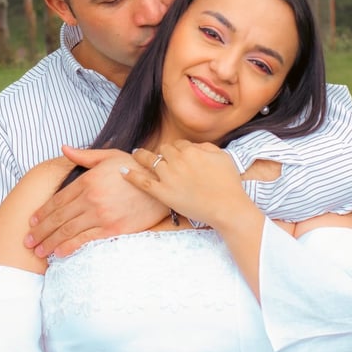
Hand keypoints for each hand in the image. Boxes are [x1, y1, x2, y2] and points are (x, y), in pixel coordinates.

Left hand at [25, 147, 168, 257]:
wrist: (162, 184)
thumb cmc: (135, 168)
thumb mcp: (109, 156)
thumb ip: (84, 155)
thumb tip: (63, 148)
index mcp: (88, 181)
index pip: (58, 200)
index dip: (43, 212)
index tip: (32, 221)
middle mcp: (91, 199)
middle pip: (58, 218)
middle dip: (40, 231)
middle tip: (28, 241)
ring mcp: (101, 216)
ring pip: (68, 231)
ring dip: (50, 242)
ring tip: (38, 251)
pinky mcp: (113, 229)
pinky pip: (86, 240)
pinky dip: (70, 248)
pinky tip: (59, 253)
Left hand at [124, 141, 248, 230]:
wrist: (227, 207)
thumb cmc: (229, 183)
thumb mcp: (222, 156)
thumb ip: (206, 147)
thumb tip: (193, 146)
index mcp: (191, 151)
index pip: (179, 144)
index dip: (178, 149)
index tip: (178, 155)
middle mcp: (177, 161)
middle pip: (164, 150)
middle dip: (163, 153)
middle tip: (161, 158)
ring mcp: (168, 177)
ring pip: (151, 161)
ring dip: (142, 157)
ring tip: (136, 155)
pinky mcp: (163, 193)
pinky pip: (143, 182)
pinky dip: (131, 175)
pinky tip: (123, 171)